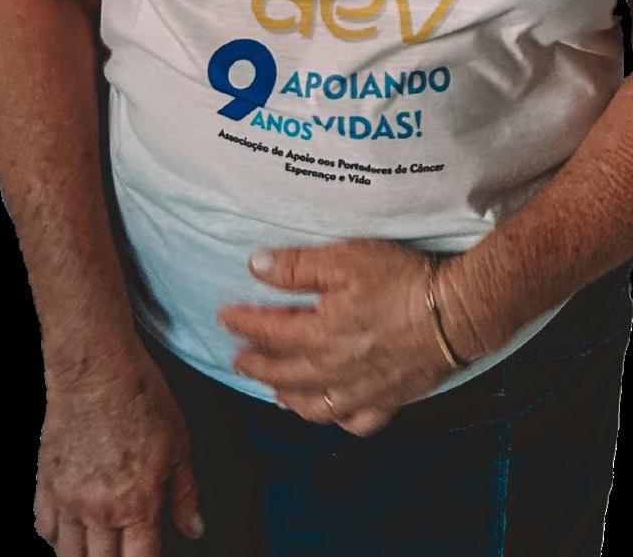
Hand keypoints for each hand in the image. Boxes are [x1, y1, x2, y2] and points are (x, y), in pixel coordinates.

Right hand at [34, 338, 205, 552]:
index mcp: (137, 504)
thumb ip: (184, 492)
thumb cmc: (139, 397)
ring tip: (96, 549)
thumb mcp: (179, 442)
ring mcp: (68, 499)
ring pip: (68, 555)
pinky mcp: (46, 483)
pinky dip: (55, 535)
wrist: (94, 368)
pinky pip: (44, 527)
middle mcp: (99, 511)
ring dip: (84, 556)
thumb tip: (193, 528)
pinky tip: (69, 528)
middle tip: (122, 551)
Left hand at [217, 238, 456, 435]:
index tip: (224, 317)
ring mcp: (362, 389)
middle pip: (284, 374)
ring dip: (288, 397)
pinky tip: (331, 411)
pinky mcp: (390, 398)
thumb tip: (255, 265)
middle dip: (257, 366)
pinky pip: (355, 421)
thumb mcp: (344, 258)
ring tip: (275, 392)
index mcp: (319, 335)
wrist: (456, 312)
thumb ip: (296, 266)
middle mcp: (334, 370)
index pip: (268, 331)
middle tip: (239, 360)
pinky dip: (336, 419)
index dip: (242, 323)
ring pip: (314, 405)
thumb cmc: (402, 281)